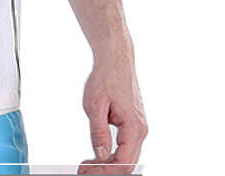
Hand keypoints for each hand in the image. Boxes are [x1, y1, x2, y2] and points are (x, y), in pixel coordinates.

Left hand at [76, 45, 147, 174]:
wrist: (116, 59)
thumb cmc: (106, 77)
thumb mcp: (94, 105)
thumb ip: (98, 132)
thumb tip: (101, 156)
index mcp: (134, 127)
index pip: (124, 162)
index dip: (106, 171)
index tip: (87, 172)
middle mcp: (140, 130)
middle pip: (127, 163)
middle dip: (106, 170)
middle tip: (84, 171)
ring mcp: (138, 127)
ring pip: (127, 156)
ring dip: (109, 163)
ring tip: (88, 165)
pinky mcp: (133, 124)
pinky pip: (125, 146)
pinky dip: (113, 154)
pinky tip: (98, 155)